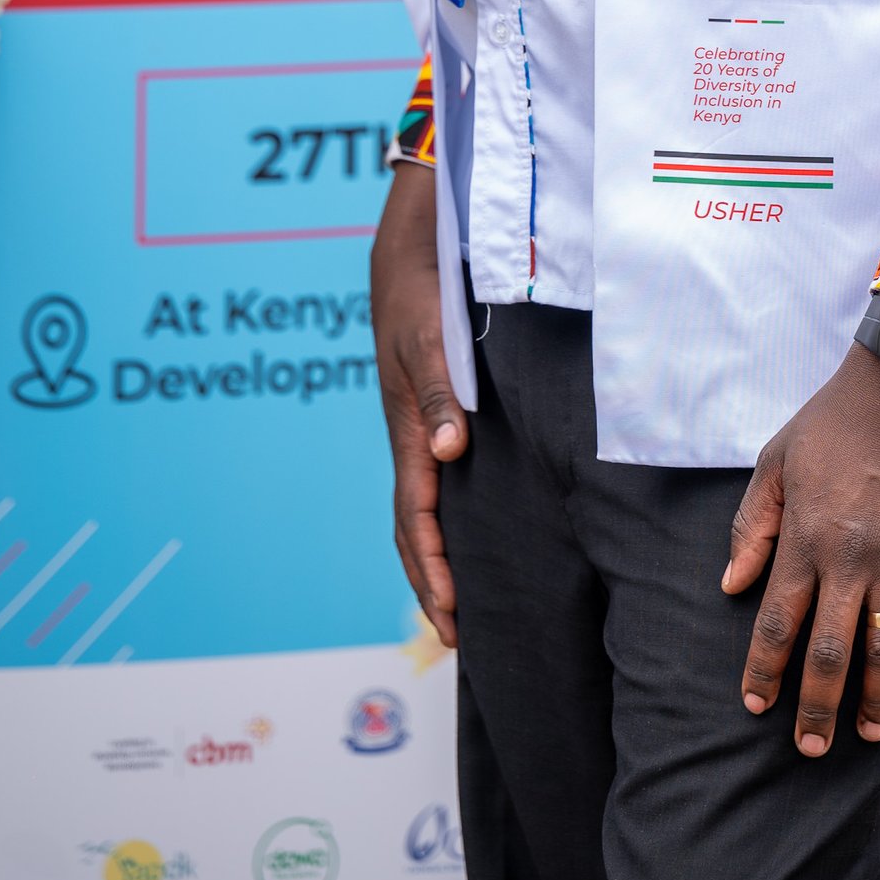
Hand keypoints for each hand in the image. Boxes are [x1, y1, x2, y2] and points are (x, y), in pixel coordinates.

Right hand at [370, 163, 468, 647]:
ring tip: (460, 598)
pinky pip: (436, 473)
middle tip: (454, 636)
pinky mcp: (436, 404)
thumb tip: (449, 454)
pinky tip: (469, 520)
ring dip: (435, 553)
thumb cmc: (419, 289)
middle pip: (411, 524)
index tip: (452, 617)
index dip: (432, 569)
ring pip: (422, 502)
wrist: (409, 243)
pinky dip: (445, 511)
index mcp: (409, 427)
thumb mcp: (429, 337)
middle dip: (429, 581)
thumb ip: (439, 393)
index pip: (415, 517)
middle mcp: (414, 433)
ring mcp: (422, 421)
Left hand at [722, 342, 879, 755]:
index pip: (777, 622)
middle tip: (810, 747)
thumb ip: (753, 524)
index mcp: (805, 536)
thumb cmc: (835, 418)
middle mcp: (850, 557)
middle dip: (816, 706)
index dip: (764, 672)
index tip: (756, 706)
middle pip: (829, 651)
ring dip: (877, 698)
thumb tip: (731, 585)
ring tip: (870, 733)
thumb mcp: (777, 459)